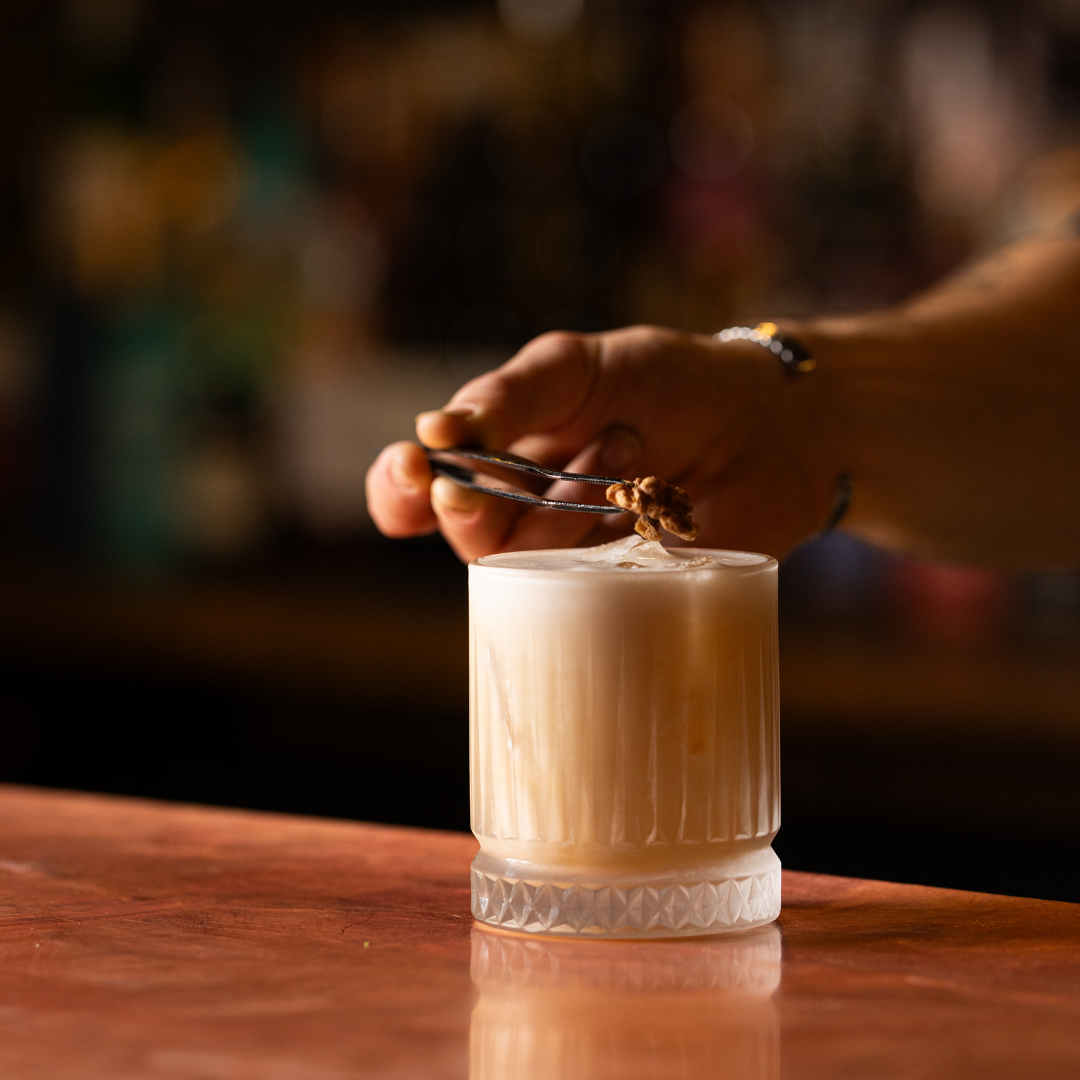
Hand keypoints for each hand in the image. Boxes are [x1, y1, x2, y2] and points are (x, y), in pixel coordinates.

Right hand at [365, 326, 841, 561]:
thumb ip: (510, 396)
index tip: (415, 470)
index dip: (398, 491)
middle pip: (468, 540)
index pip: (414, 492)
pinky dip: (620, 552)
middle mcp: (522, 519)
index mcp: (497, 460)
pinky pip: (596, 600)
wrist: (772, 425)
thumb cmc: (669, 383)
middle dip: (486, 511)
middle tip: (535, 470)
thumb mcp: (579, 366)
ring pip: (532, 567)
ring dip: (574, 506)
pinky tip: (657, 508)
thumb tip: (436, 432)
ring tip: (634, 453)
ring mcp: (573, 564)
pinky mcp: (626, 599)